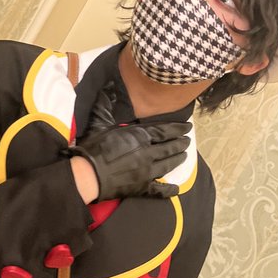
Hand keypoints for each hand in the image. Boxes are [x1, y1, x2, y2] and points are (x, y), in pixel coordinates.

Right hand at [69, 88, 189, 199]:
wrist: (89, 175)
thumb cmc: (94, 147)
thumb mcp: (99, 122)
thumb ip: (105, 104)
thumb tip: (108, 87)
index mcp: (139, 136)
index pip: (164, 131)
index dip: (178, 128)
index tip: (187, 127)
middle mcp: (148, 153)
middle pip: (169, 147)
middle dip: (180, 143)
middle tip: (188, 141)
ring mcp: (147, 172)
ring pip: (168, 165)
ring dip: (177, 160)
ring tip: (184, 156)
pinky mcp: (141, 187)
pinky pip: (159, 190)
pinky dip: (169, 189)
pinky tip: (176, 188)